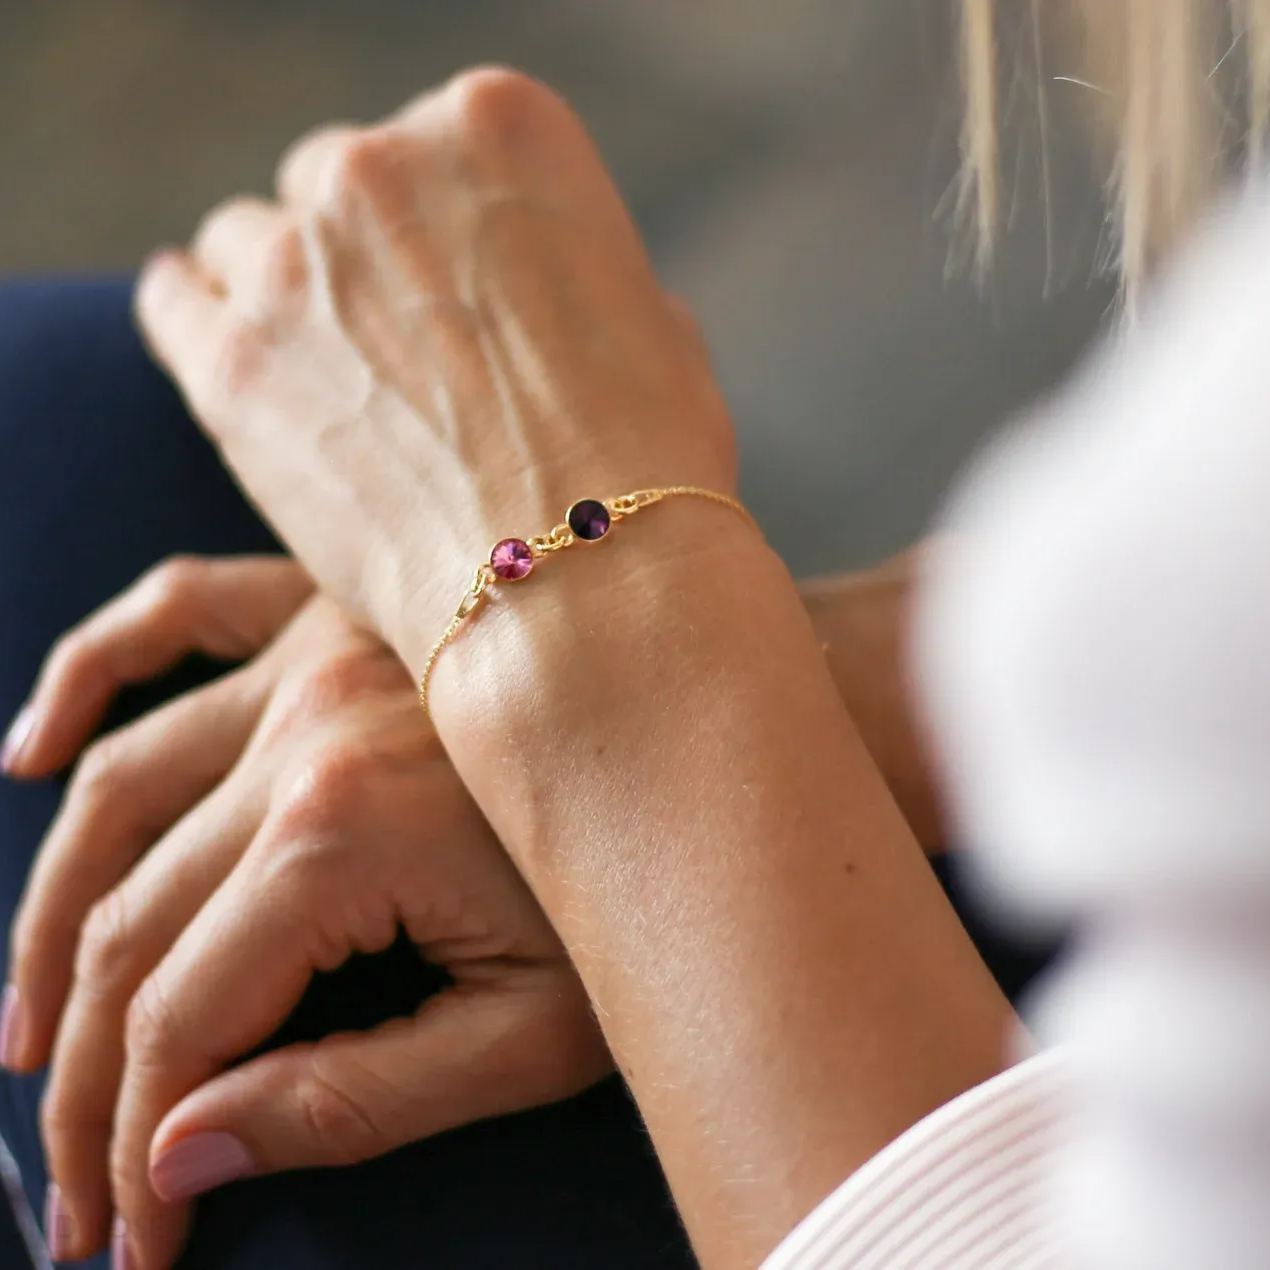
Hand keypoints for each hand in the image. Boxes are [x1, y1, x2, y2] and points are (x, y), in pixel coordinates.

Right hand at [3, 558, 606, 1267]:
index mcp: (350, 829)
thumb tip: (180, 1149)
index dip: (132, 1144)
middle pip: (131, 922)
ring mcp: (316, 652)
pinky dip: (92, 670)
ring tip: (20, 1037)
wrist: (724, 746)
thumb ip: (352, 1098)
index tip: (127, 1242)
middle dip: (85, 1076)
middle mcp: (308, 724)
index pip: (180, 1017)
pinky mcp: (335, 614)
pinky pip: (180, 612)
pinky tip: (32, 748)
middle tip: (73, 1188)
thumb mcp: (529, 1034)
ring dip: (49, 910)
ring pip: (122, 786)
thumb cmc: (655, 895)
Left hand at [135, 67, 736, 676]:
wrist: (584, 583)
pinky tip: (229, 349)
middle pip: (335, 184)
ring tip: (329, 373)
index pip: (431, 143)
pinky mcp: (232, 361)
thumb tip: (526, 297)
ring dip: (287, 294)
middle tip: (397, 344)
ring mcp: (295, 260)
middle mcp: (384, 166)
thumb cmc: (644, 464)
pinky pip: (176, 298)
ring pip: (251, 239)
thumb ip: (561, 273)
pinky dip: (199, 317)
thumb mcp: (648, 319)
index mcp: (500, 128)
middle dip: (362, 258)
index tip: (453, 287)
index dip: (442, 225)